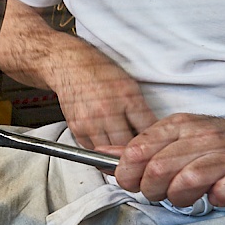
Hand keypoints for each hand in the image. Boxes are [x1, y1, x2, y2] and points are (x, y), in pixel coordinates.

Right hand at [0, 0, 157, 150]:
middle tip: (142, 159)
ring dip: (117, 156)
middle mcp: (108, 111)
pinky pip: (93, 149)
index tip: (157, 149)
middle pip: (128, 147)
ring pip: (110, 153)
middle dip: (136, 156)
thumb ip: (140, 110)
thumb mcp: (128, 84)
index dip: (155, 144)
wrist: (67, 64)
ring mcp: (90, 121)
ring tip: (124, 155)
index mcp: (127, 97)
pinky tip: (106, 141)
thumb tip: (153, 132)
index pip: (148, 131)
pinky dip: (101, 149)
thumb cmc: (99, 71)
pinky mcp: (76, 128)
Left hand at [114, 113, 224, 207]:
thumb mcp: (176, 138)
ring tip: (189, 196)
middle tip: (163, 193)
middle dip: (152, 192)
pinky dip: (217, 200)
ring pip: (185, 183)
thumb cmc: (217, 145)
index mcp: (177, 125)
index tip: (133, 183)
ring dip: (182, 199)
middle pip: (157, 172)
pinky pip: (222, 194)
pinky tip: (218, 194)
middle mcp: (200, 135)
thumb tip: (101, 155)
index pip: (136, 152)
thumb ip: (139, 148)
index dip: (128, 175)